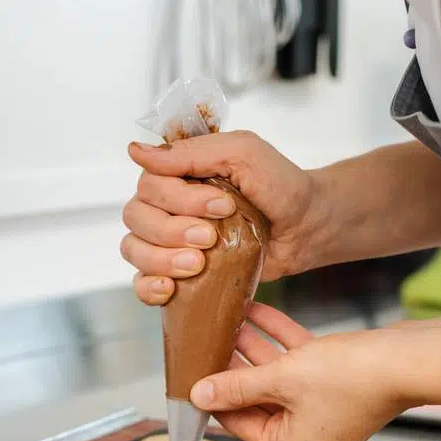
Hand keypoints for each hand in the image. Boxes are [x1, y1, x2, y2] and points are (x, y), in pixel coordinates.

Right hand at [122, 131, 326, 305]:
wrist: (306, 227)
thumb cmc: (280, 186)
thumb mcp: (243, 154)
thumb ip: (193, 151)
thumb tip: (135, 152)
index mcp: (177, 173)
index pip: (149, 183)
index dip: (179, 198)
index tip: (222, 205)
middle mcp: (166, 205)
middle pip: (136, 217)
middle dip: (171, 230)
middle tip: (210, 237)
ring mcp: (169, 240)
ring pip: (134, 249)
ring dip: (160, 259)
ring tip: (197, 264)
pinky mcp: (178, 273)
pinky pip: (141, 282)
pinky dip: (148, 287)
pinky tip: (169, 288)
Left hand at [192, 303, 412, 440]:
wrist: (409, 359)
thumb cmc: (351, 377)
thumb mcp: (282, 379)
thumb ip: (238, 387)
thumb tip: (200, 395)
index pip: (240, 423)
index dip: (214, 395)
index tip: (192, 373)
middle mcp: (311, 435)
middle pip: (259, 399)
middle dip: (234, 366)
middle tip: (206, 342)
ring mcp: (327, 409)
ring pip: (279, 377)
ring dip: (254, 348)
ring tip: (228, 319)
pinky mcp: (342, 385)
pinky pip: (302, 364)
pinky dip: (282, 341)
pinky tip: (258, 312)